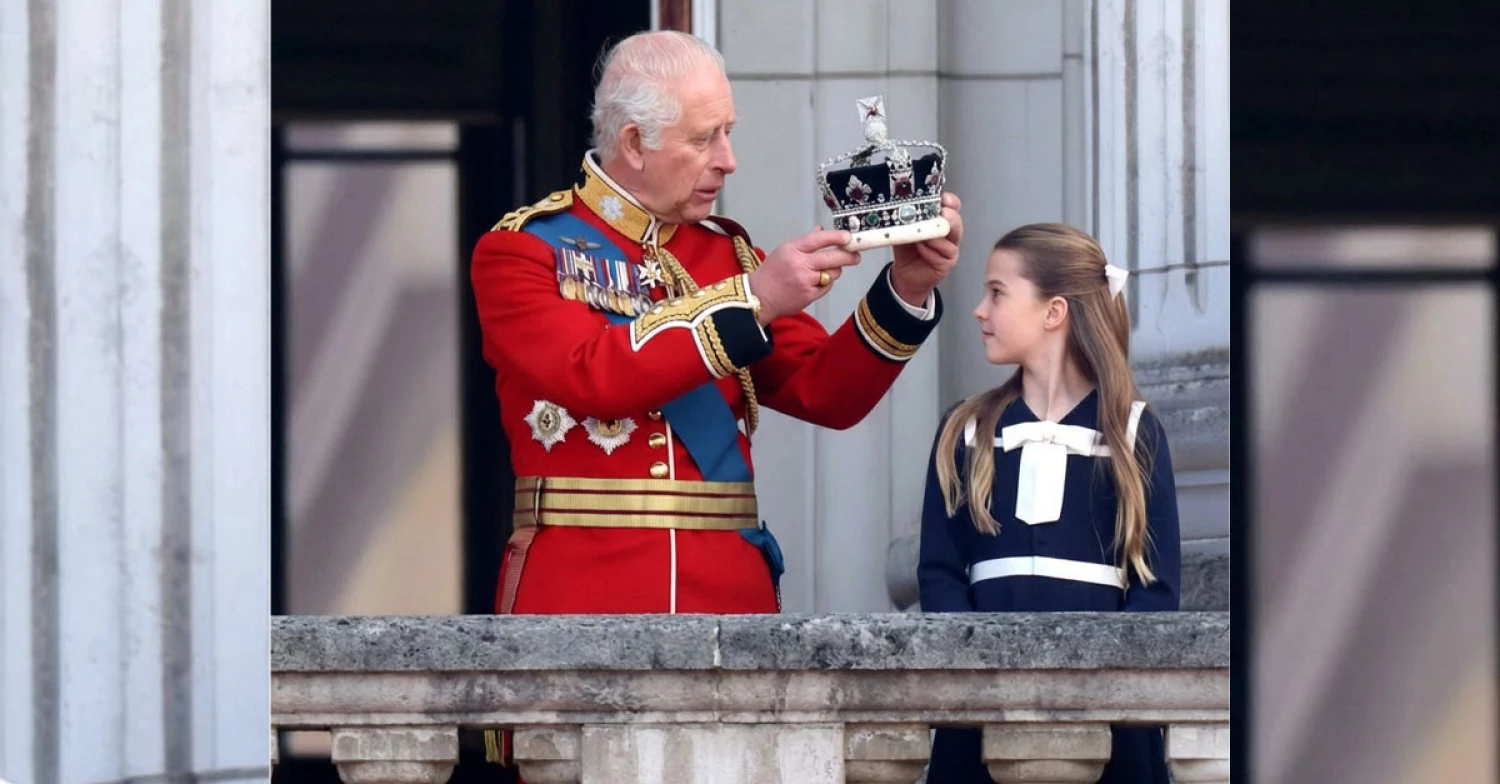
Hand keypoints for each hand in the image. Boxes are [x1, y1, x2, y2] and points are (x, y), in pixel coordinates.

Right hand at [748, 228, 862, 322]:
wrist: (758, 297)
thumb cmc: (771, 273)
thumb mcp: (784, 251)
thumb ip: (805, 242)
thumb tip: (821, 231)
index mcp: (793, 250)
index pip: (819, 240)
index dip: (836, 237)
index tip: (848, 237)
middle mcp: (800, 264)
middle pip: (832, 257)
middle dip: (848, 256)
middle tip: (856, 255)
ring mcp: (805, 281)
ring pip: (832, 273)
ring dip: (834, 271)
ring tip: (824, 271)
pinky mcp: (809, 295)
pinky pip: (827, 287)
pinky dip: (825, 284)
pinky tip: (815, 283)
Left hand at [891, 192, 963, 306]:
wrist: (905, 274)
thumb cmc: (907, 249)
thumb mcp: (903, 229)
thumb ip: (905, 219)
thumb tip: (899, 207)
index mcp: (939, 219)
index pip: (952, 206)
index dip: (950, 201)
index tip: (944, 198)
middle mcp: (948, 232)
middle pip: (956, 220)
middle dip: (949, 216)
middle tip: (941, 213)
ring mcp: (950, 247)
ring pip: (953, 236)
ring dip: (937, 233)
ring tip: (924, 234)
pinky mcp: (947, 262)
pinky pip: (943, 253)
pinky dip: (931, 249)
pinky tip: (920, 247)